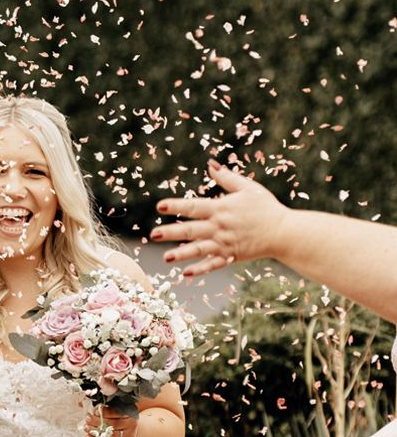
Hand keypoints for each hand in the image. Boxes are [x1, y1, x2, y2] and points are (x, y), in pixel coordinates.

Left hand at [83, 407, 138, 436]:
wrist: (128, 435)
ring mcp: (128, 436)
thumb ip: (103, 408)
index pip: (116, 412)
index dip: (103, 412)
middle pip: (111, 423)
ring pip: (109, 434)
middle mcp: (131, 424)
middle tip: (87, 419)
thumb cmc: (119, 422)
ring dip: (94, 431)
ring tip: (86, 428)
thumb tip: (85, 405)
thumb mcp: (115, 413)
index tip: (94, 411)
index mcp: (129, 413)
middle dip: (96, 421)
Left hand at [152, 160, 289, 276]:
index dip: (176, 205)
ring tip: (166, 258)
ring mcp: (224, 244)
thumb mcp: (248, 188)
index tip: (159, 206)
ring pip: (199, 250)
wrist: (284, 232)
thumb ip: (227, 178)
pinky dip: (200, 269)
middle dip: (171, 232)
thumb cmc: (265, 208)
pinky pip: (213, 264)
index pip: (194, 206)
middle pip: (191, 230)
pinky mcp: (230, 257)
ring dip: (182, 254)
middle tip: (153, 235)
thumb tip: (210, 164)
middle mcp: (220, 227)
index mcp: (221, 209)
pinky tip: (185, 273)